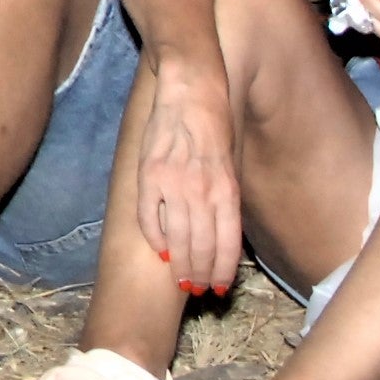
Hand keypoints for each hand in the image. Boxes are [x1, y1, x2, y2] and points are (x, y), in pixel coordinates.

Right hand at [131, 49, 246, 295]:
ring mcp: (173, 183)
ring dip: (180, 264)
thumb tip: (222, 231)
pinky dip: (154, 237)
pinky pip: (148, 216)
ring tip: (181, 279)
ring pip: (177, 238)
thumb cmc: (215, 125)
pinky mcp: (149, 174)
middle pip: (202, 247)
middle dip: (201, 274)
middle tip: (198, 290)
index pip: (227, 243)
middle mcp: (202, 191)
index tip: (220, 289)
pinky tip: (159, 249)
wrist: (191, 89)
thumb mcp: (231, 163)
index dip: (223, 271)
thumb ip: (225, 197)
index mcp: (226, 189)